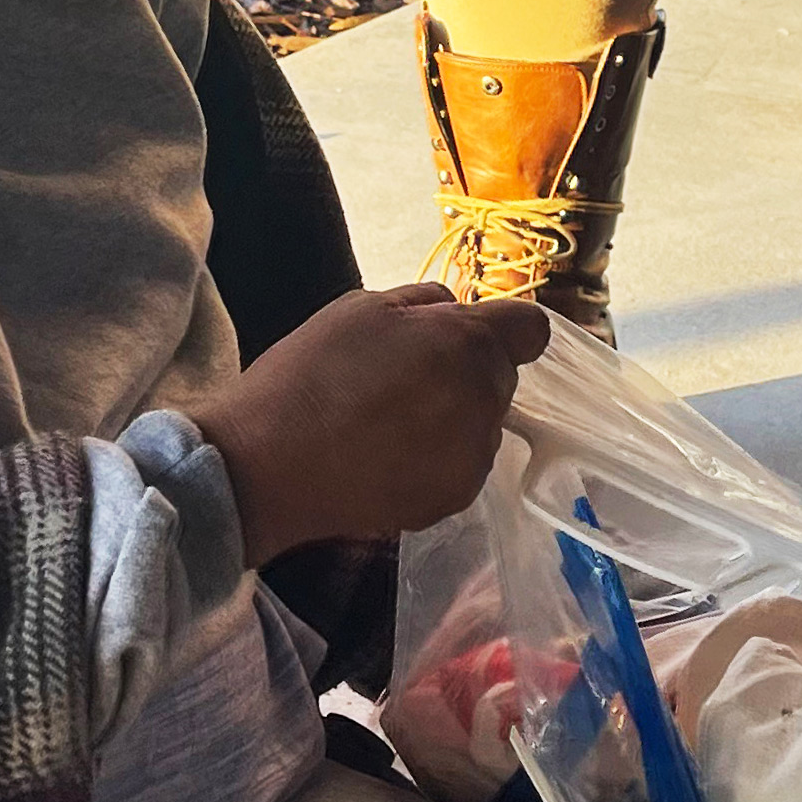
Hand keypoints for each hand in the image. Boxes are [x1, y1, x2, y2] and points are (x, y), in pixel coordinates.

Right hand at [197, 283, 554, 564]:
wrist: (271, 464)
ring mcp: (475, 455)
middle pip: (499, 377)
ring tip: (387, 425)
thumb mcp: (362, 307)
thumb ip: (426, 303)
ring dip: (452, 418)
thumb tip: (456, 311)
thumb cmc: (311, 374)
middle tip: (401, 380)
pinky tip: (385, 458)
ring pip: (481, 424)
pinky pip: (461, 465)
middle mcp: (486, 400)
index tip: (460, 338)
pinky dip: (436, 460)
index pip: (531, 329)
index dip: (502, 327)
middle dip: (464, 372)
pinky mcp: (456, 498)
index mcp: (468, 343)